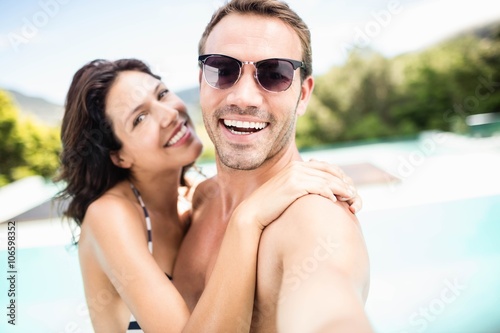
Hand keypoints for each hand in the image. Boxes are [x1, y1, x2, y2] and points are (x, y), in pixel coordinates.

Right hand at [233, 160, 361, 229]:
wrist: (253, 213)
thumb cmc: (271, 206)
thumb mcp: (288, 192)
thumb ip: (301, 187)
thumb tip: (315, 192)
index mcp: (296, 166)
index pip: (325, 166)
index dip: (340, 176)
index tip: (348, 187)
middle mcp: (297, 167)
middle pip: (329, 172)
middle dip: (344, 182)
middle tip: (354, 194)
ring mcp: (295, 175)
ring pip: (326, 180)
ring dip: (341, 189)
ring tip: (350, 198)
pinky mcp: (294, 185)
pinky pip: (318, 187)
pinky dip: (329, 193)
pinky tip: (334, 201)